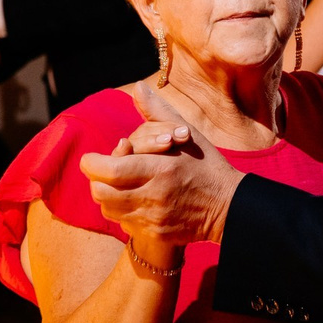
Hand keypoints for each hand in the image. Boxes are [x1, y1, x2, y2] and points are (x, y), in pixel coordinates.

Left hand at [80, 81, 242, 245]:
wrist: (230, 207)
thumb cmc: (207, 165)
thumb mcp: (187, 134)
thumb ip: (158, 112)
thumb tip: (137, 88)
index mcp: (161, 168)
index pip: (109, 170)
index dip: (92, 163)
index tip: (92, 158)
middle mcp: (155, 196)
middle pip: (101, 192)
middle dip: (97, 180)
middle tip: (105, 172)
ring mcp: (154, 218)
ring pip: (108, 210)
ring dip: (108, 197)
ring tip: (121, 186)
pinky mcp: (156, 234)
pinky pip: (124, 225)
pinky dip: (123, 213)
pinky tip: (137, 202)